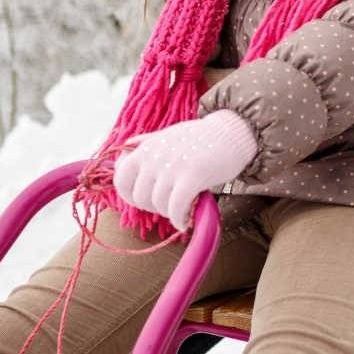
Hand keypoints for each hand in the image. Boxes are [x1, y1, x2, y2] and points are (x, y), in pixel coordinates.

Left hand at [112, 110, 257, 230]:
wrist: (232, 131)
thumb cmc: (201, 136)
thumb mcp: (168, 134)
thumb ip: (147, 142)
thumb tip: (126, 146)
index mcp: (145, 147)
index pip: (120, 179)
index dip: (130, 195)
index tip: (146, 200)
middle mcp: (154, 156)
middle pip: (139, 197)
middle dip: (154, 207)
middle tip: (170, 205)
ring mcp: (172, 166)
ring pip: (158, 205)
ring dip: (170, 214)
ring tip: (183, 210)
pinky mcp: (191, 176)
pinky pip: (176, 208)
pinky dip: (180, 220)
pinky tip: (186, 221)